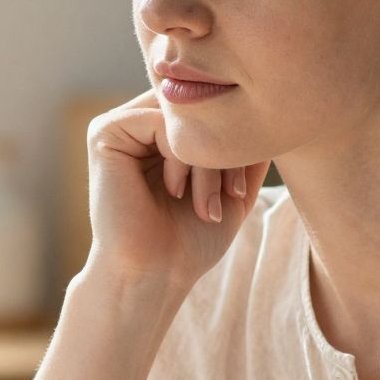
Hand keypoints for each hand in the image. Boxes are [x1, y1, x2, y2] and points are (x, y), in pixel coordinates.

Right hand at [83, 89, 273, 293]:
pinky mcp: (104, 133)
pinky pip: (158, 121)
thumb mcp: (233, 188)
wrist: (154, 274)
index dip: (234, 138)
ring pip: (182, 114)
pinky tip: (175, 191)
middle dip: (224, 147)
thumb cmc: (191, 239)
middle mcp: (141, 121)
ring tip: (205, 203)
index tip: (240, 189)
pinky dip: (178, 156)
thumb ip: (248, 150)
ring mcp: (121, 124)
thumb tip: (275, 112)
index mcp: (165, 131)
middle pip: (199, 105)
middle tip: (229, 194)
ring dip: (205, 159)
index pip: (211, 106)